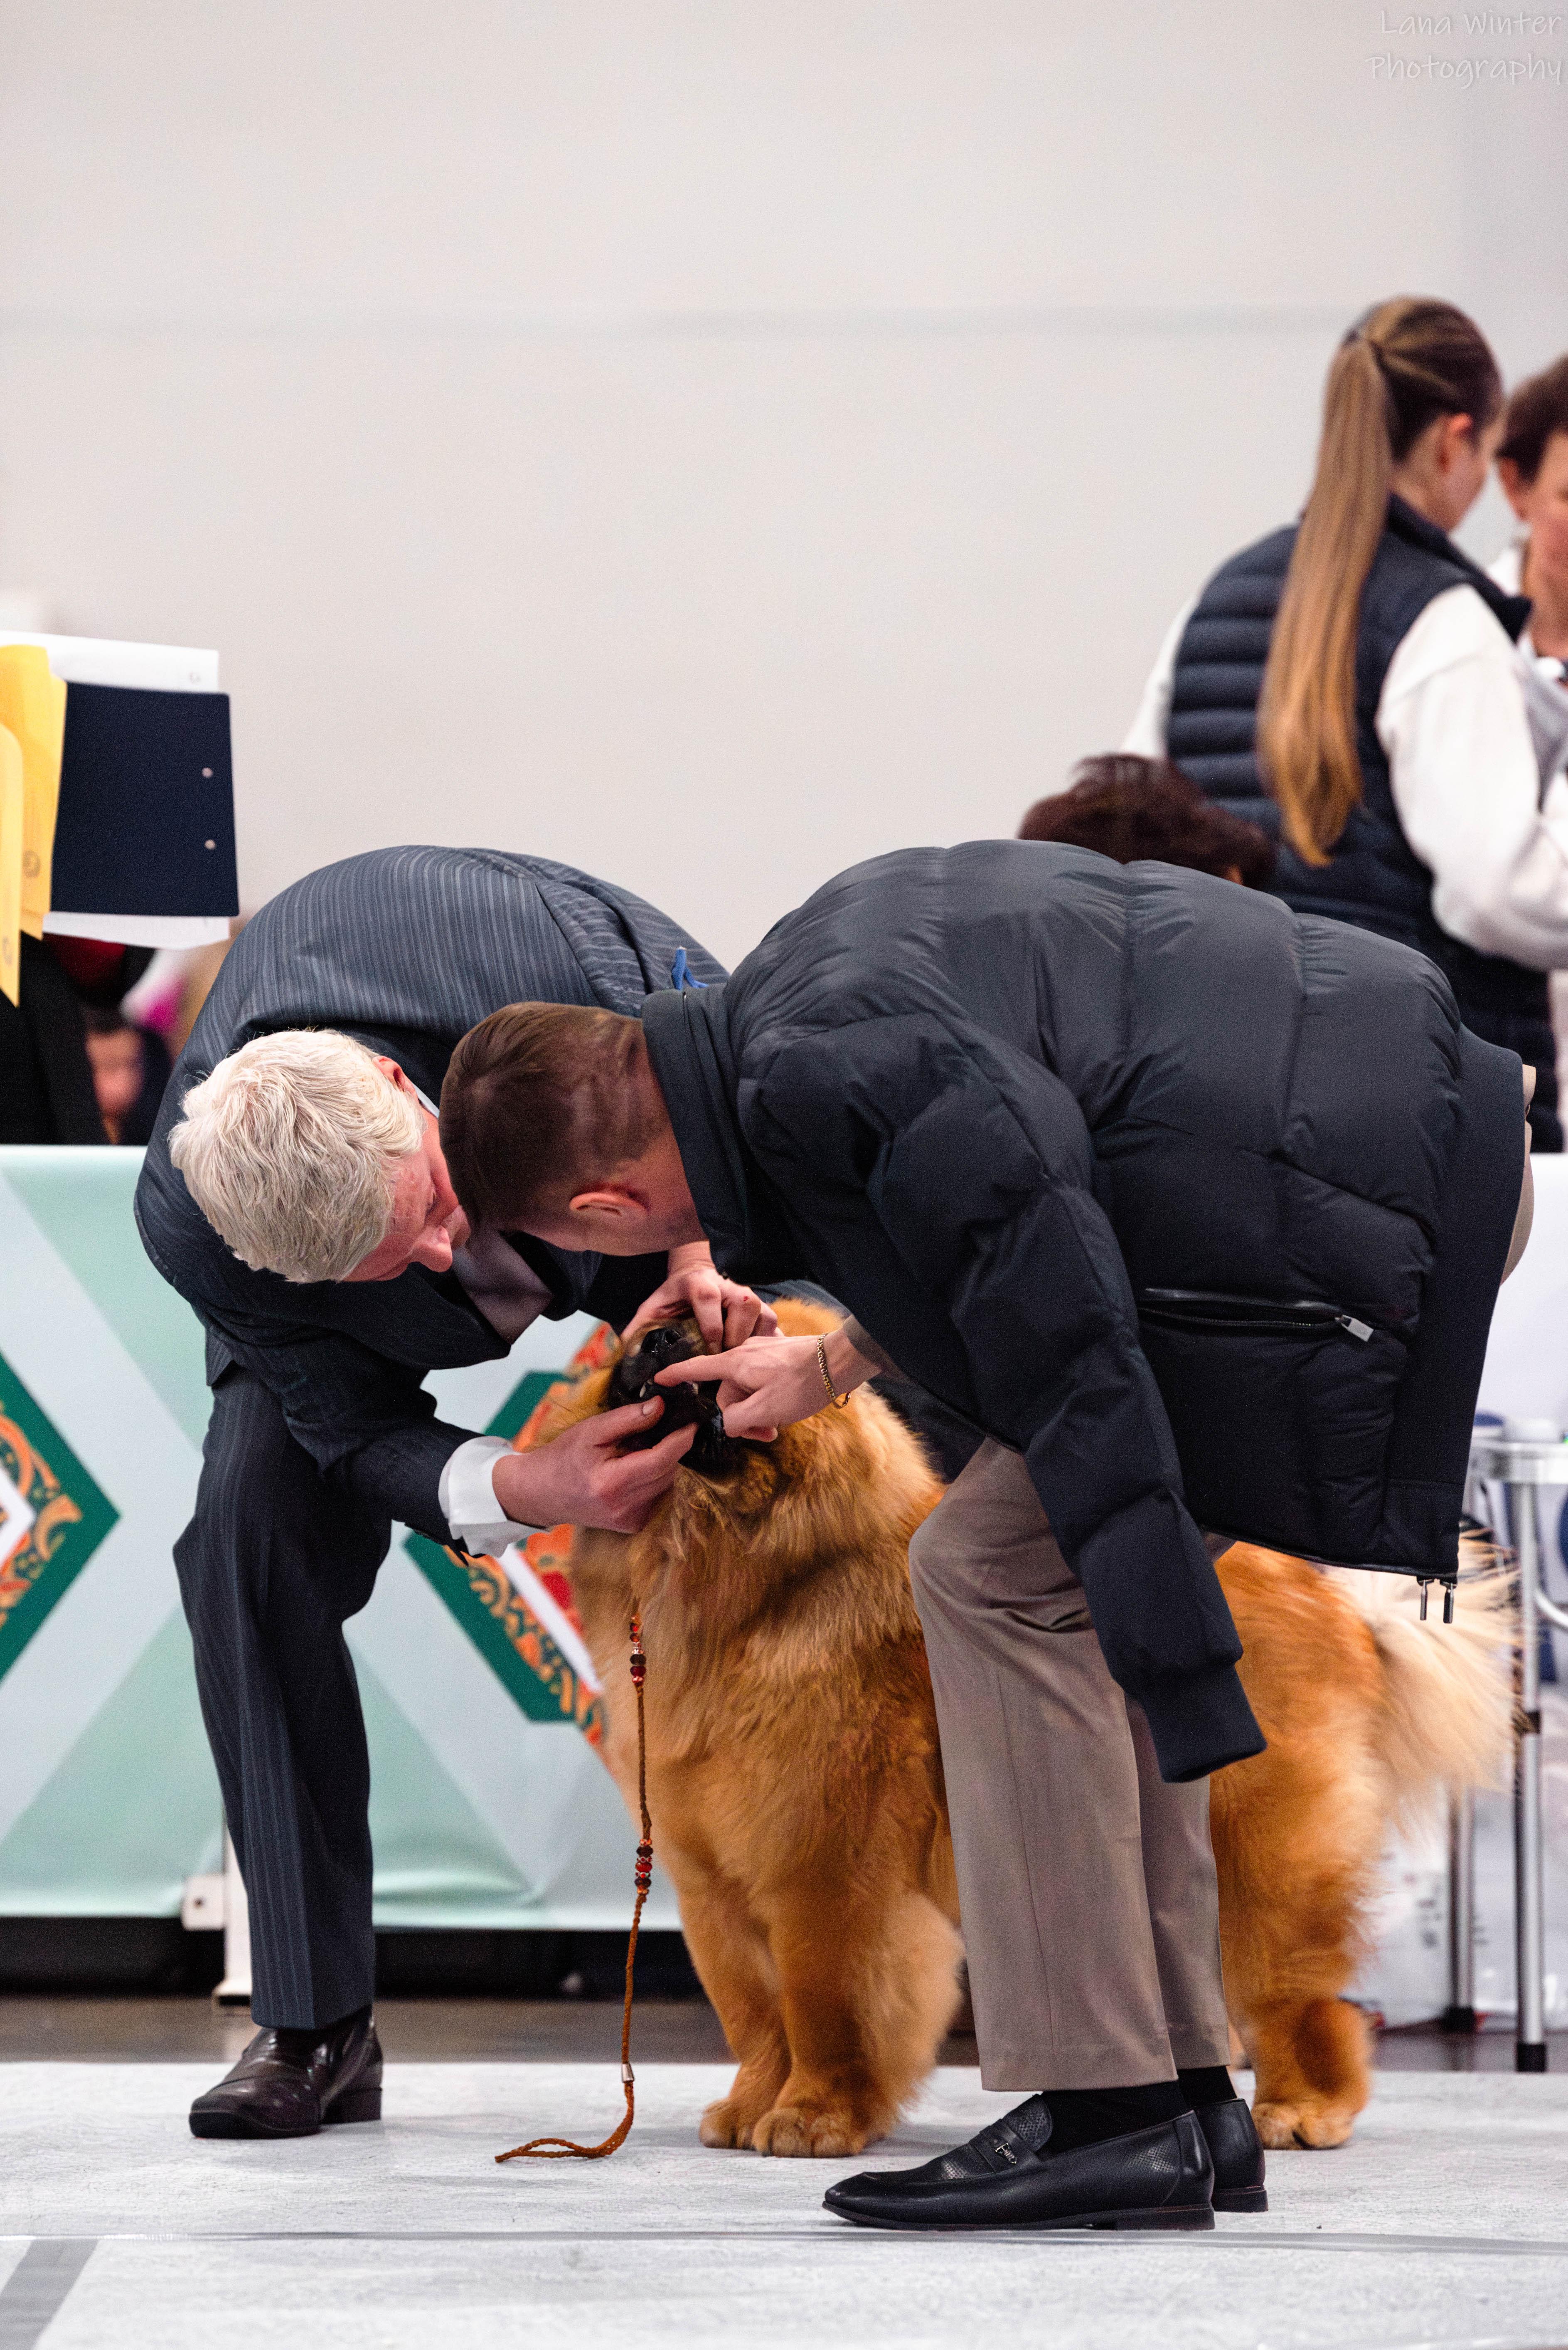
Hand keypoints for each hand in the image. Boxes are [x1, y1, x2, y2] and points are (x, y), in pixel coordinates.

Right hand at [492, 1401, 694, 1533]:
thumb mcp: (592, 1430)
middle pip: (669, 1472)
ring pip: (667, 1484)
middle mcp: (624, 1508)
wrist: (542, 1493)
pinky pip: (659, 1495)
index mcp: (612, 1483)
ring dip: (663, 1464)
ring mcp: (630, 1520)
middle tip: (659, 1430)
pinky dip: (654, 1479)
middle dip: (671, 1448)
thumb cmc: (564, 1457)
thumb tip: (661, 1406)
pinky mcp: (634, 1525)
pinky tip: (634, 1470)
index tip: (691, 1421)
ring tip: (639, 1450)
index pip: (663, 1459)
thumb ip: (628, 1419)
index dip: (681, 1438)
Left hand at [622, 1241, 778, 1352]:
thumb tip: (622, 1358)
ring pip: (763, 1313)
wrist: (694, 1278)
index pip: (707, 1297)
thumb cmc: (673, 1299)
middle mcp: (727, 1286)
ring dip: (754, 1340)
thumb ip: (637, 1330)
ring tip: (741, 1362)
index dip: (710, 1324)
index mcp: (698, 1282)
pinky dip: (767, 1342)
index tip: (710, 1350)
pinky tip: (757, 1360)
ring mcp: (747, 1294)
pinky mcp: (760, 1306)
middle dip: (737, 1335)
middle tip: (727, 1361)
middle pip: (744, 1304)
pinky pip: (773, 1323)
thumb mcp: (652, 1309)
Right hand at [655, 1325, 877, 1441]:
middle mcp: (744, 1354)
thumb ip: (737, 1420)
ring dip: (758, 1412)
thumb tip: (728, 1423)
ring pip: (746, 1389)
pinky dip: (767, 1400)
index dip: (676, 1375)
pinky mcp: (777, 1357)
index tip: (659, 1379)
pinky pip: (761, 1382)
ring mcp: (762, 1354)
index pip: (696, 1369)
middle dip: (741, 1417)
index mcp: (735, 1364)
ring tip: (778, 1426)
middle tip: (765, 1435)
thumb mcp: (766, 1410)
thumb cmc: (802, 1384)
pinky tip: (784, 1411)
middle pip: (727, 1392)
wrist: (840, 1362)